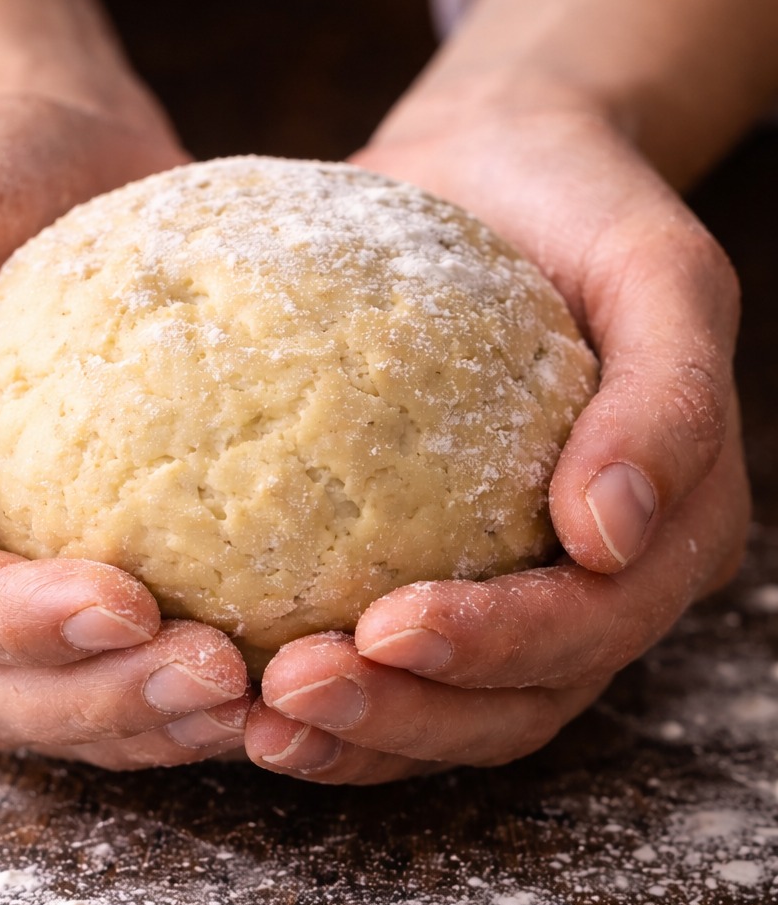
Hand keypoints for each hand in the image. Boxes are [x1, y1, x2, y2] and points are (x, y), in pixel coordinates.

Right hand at [0, 93, 250, 767]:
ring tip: (251, 695)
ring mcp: (2, 578)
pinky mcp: (85, 570)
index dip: (13, 627)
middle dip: (97, 702)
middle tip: (217, 679)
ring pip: (55, 704)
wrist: (58, 165)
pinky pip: (125, 662)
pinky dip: (185, 688)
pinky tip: (271, 669)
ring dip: (148, 720)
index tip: (127, 605)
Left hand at [243, 87, 749, 782]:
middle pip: (515, 703)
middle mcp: (596, 587)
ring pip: (449, 712)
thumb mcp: (657, 268)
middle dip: (407, 716)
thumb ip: (666, 398)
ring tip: (257, 723)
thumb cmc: (586, 206)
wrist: (501, 169)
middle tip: (289, 695)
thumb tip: (608, 534)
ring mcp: (516, 591)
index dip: (498, 647)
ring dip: (358, 735)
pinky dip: (326, 693)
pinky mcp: (436, 570)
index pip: (591, 625)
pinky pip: (387, 662)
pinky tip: (237, 682)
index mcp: (667, 534)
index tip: (388, 628)